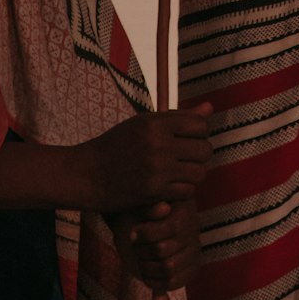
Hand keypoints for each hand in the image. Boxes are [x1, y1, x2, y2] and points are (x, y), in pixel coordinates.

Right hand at [88, 109, 211, 211]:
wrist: (88, 174)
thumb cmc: (118, 145)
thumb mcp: (144, 123)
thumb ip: (179, 117)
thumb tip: (210, 108)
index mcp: (156, 122)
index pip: (201, 125)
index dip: (200, 132)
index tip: (190, 138)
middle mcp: (158, 144)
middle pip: (205, 149)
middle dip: (201, 154)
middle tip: (188, 158)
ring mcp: (157, 169)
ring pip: (199, 172)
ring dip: (194, 173)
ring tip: (182, 171)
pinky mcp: (154, 191)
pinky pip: (187, 191)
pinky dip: (184, 190)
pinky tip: (172, 185)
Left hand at [110, 198, 201, 292]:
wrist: (150, 228)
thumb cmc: (144, 215)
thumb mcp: (144, 205)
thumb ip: (151, 206)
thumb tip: (164, 209)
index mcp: (185, 213)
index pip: (169, 228)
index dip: (146, 234)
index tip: (133, 234)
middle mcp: (193, 234)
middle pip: (162, 250)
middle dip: (142, 250)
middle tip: (136, 247)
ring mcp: (193, 254)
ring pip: (167, 268)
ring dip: (147, 266)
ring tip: (141, 259)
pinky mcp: (190, 271)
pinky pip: (172, 283)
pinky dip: (154, 281)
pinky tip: (147, 273)